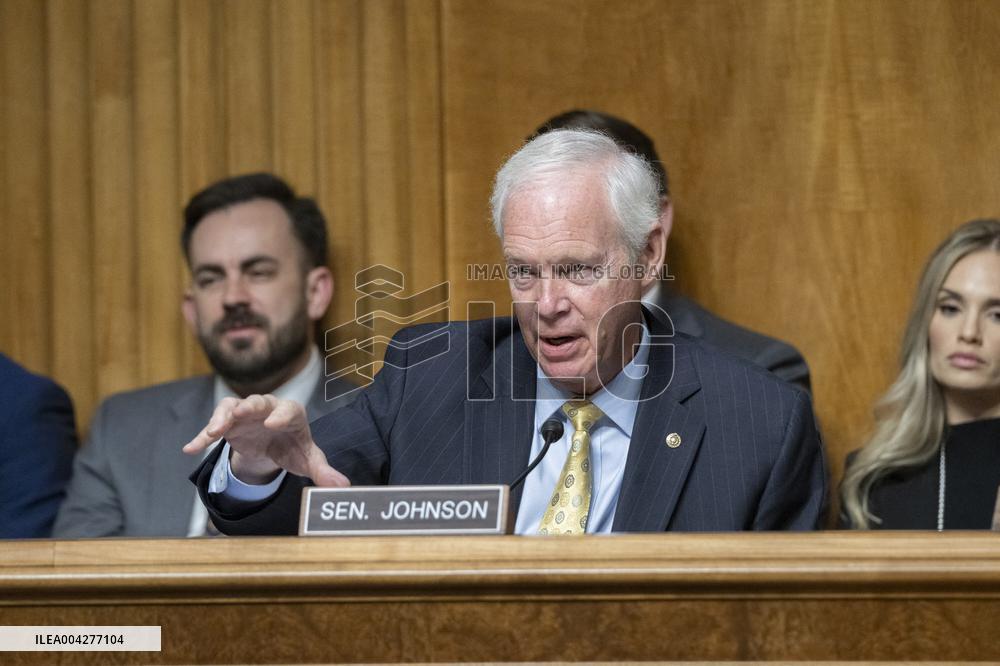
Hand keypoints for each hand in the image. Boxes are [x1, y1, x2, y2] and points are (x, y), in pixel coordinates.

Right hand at [183, 394, 349, 486]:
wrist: (274, 446)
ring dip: (222, 417)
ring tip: (214, 432)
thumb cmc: (294, 448)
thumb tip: (343, 486)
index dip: (281, 414)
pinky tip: (190, 449)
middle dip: (250, 407)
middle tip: (240, 413)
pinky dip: (202, 436)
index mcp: (291, 414)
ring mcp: (245, 413)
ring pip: (232, 408)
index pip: (288, 410)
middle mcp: (267, 408)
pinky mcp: (228, 423)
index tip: (273, 423)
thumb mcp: (308, 460)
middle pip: (258, 402)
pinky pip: (213, 426)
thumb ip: (323, 471)